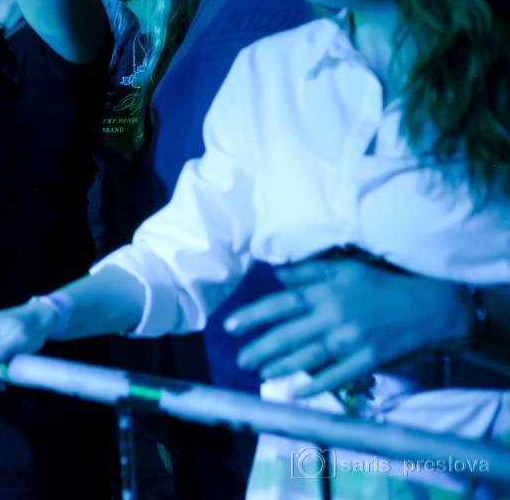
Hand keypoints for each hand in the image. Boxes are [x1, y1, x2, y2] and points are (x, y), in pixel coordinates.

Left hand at [226, 259, 476, 396]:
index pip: (280, 305)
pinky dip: (315, 385)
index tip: (229, 326)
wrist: (430, 307)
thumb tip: (277, 277)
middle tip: (240, 359)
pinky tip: (295, 392)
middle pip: (288, 335)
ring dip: (279, 367)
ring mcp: (351, 341)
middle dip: (259, 348)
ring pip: (307, 357)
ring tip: (259, 372)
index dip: (253, 316)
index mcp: (326, 292)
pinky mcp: (368, 360)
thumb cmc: (383, 285)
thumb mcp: (345, 269)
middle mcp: (334, 316)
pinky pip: (337, 376)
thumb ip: (309, 272)